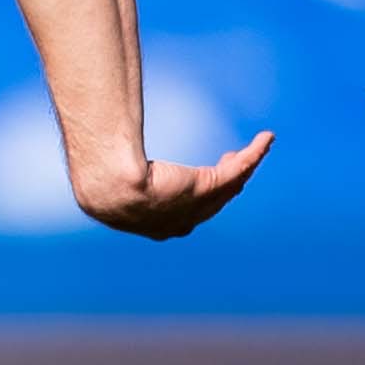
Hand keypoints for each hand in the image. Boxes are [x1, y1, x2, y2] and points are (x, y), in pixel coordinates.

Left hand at [75, 129, 272, 239]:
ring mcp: (197, 207)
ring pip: (230, 184)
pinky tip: (265, 138)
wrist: (110, 185)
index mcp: (158, 226)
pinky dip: (255, 154)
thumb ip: (114, 176)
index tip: (202, 174)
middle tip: (229, 159)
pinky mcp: (209, 187)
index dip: (201, 194)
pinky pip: (239, 170)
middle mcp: (182, 222)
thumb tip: (99, 156)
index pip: (189, 211)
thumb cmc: (100, 181)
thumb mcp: (110, 183)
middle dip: (225, 178)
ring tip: (256, 146)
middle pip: (215, 199)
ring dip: (244, 165)